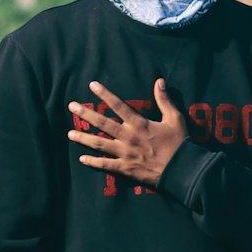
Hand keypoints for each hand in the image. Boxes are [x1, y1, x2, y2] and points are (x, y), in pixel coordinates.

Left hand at [68, 79, 186, 187]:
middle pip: (103, 123)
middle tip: (71, 106)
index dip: (104, 94)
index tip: (92, 85)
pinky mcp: (126, 168)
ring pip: (100, 144)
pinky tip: (82, 159)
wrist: (182, 170)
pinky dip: (93, 162)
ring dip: (83, 138)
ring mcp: (125, 154)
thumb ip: (164, 100)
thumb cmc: (179, 143)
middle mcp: (129, 137)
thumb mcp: (175, 118)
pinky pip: (106, 165)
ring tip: (69, 133)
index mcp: (140, 124)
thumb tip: (159, 81)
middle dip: (86, 114)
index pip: (118, 105)